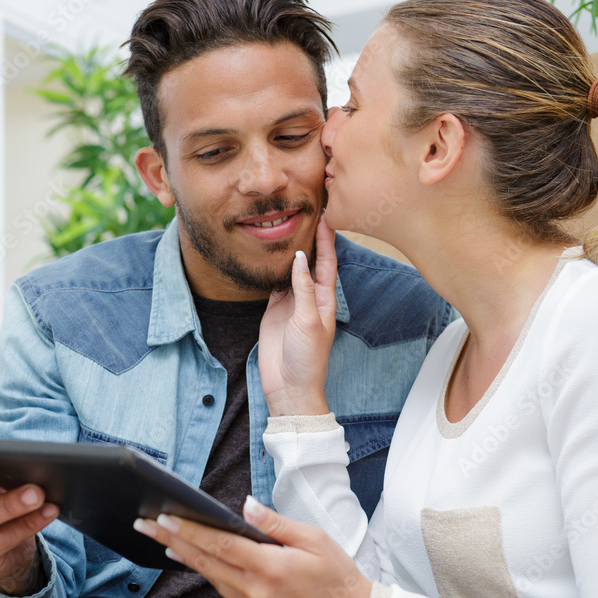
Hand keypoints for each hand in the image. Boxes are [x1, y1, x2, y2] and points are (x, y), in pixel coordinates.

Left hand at [133, 495, 370, 597]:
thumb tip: (246, 507)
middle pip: (205, 562)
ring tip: (166, 538)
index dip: (189, 530)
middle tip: (144, 524)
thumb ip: (276, 524)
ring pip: (214, 579)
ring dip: (190, 557)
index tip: (163, 518)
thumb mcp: (315, 540)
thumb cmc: (337, 576)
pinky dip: (216, 576)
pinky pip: (228, 595)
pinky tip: (205, 561)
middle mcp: (256, 594)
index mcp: (271, 569)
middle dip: (172, 540)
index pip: (220, 545)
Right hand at [259, 214, 336, 415]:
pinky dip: (273, 267)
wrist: (289, 386)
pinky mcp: (274, 309)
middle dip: (310, 238)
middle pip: (310, 261)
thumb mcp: (307, 321)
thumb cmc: (306, 359)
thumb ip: (303, 289)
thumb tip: (299, 259)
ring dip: (291, 249)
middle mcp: (310, 298)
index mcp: (325, 299)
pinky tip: (270, 252)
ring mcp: (291, 303)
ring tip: (287, 223)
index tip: (324, 215)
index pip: (327, 262)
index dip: (326, 239)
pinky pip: (275, 282)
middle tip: (307, 211)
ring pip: (292, 269)